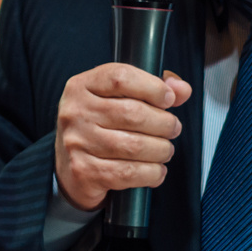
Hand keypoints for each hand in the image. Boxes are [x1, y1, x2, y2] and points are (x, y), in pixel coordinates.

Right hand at [54, 63, 193, 212]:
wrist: (69, 168)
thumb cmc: (99, 128)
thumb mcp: (118, 99)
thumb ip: (152, 88)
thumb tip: (182, 89)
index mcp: (82, 86)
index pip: (121, 77)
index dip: (153, 87)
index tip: (169, 99)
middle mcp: (75, 112)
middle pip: (133, 113)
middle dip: (164, 123)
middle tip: (172, 129)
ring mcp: (77, 143)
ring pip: (134, 146)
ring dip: (160, 150)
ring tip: (164, 150)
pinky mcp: (84, 172)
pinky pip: (129, 173)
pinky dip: (151, 173)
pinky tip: (155, 170)